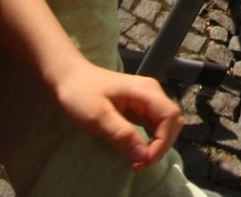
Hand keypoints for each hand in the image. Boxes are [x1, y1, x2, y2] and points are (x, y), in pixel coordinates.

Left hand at [52, 61, 181, 168]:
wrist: (68, 77)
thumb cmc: (80, 93)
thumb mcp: (97, 116)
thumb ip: (121, 134)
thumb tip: (144, 156)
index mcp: (145, 91)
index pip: (170, 116)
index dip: (163, 141)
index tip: (144, 160)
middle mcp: (151, 94)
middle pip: (173, 122)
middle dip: (161, 146)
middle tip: (139, 164)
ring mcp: (146, 100)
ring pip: (165, 126)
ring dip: (157, 145)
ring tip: (137, 161)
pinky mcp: (140, 108)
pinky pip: (154, 126)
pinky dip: (150, 142)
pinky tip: (135, 152)